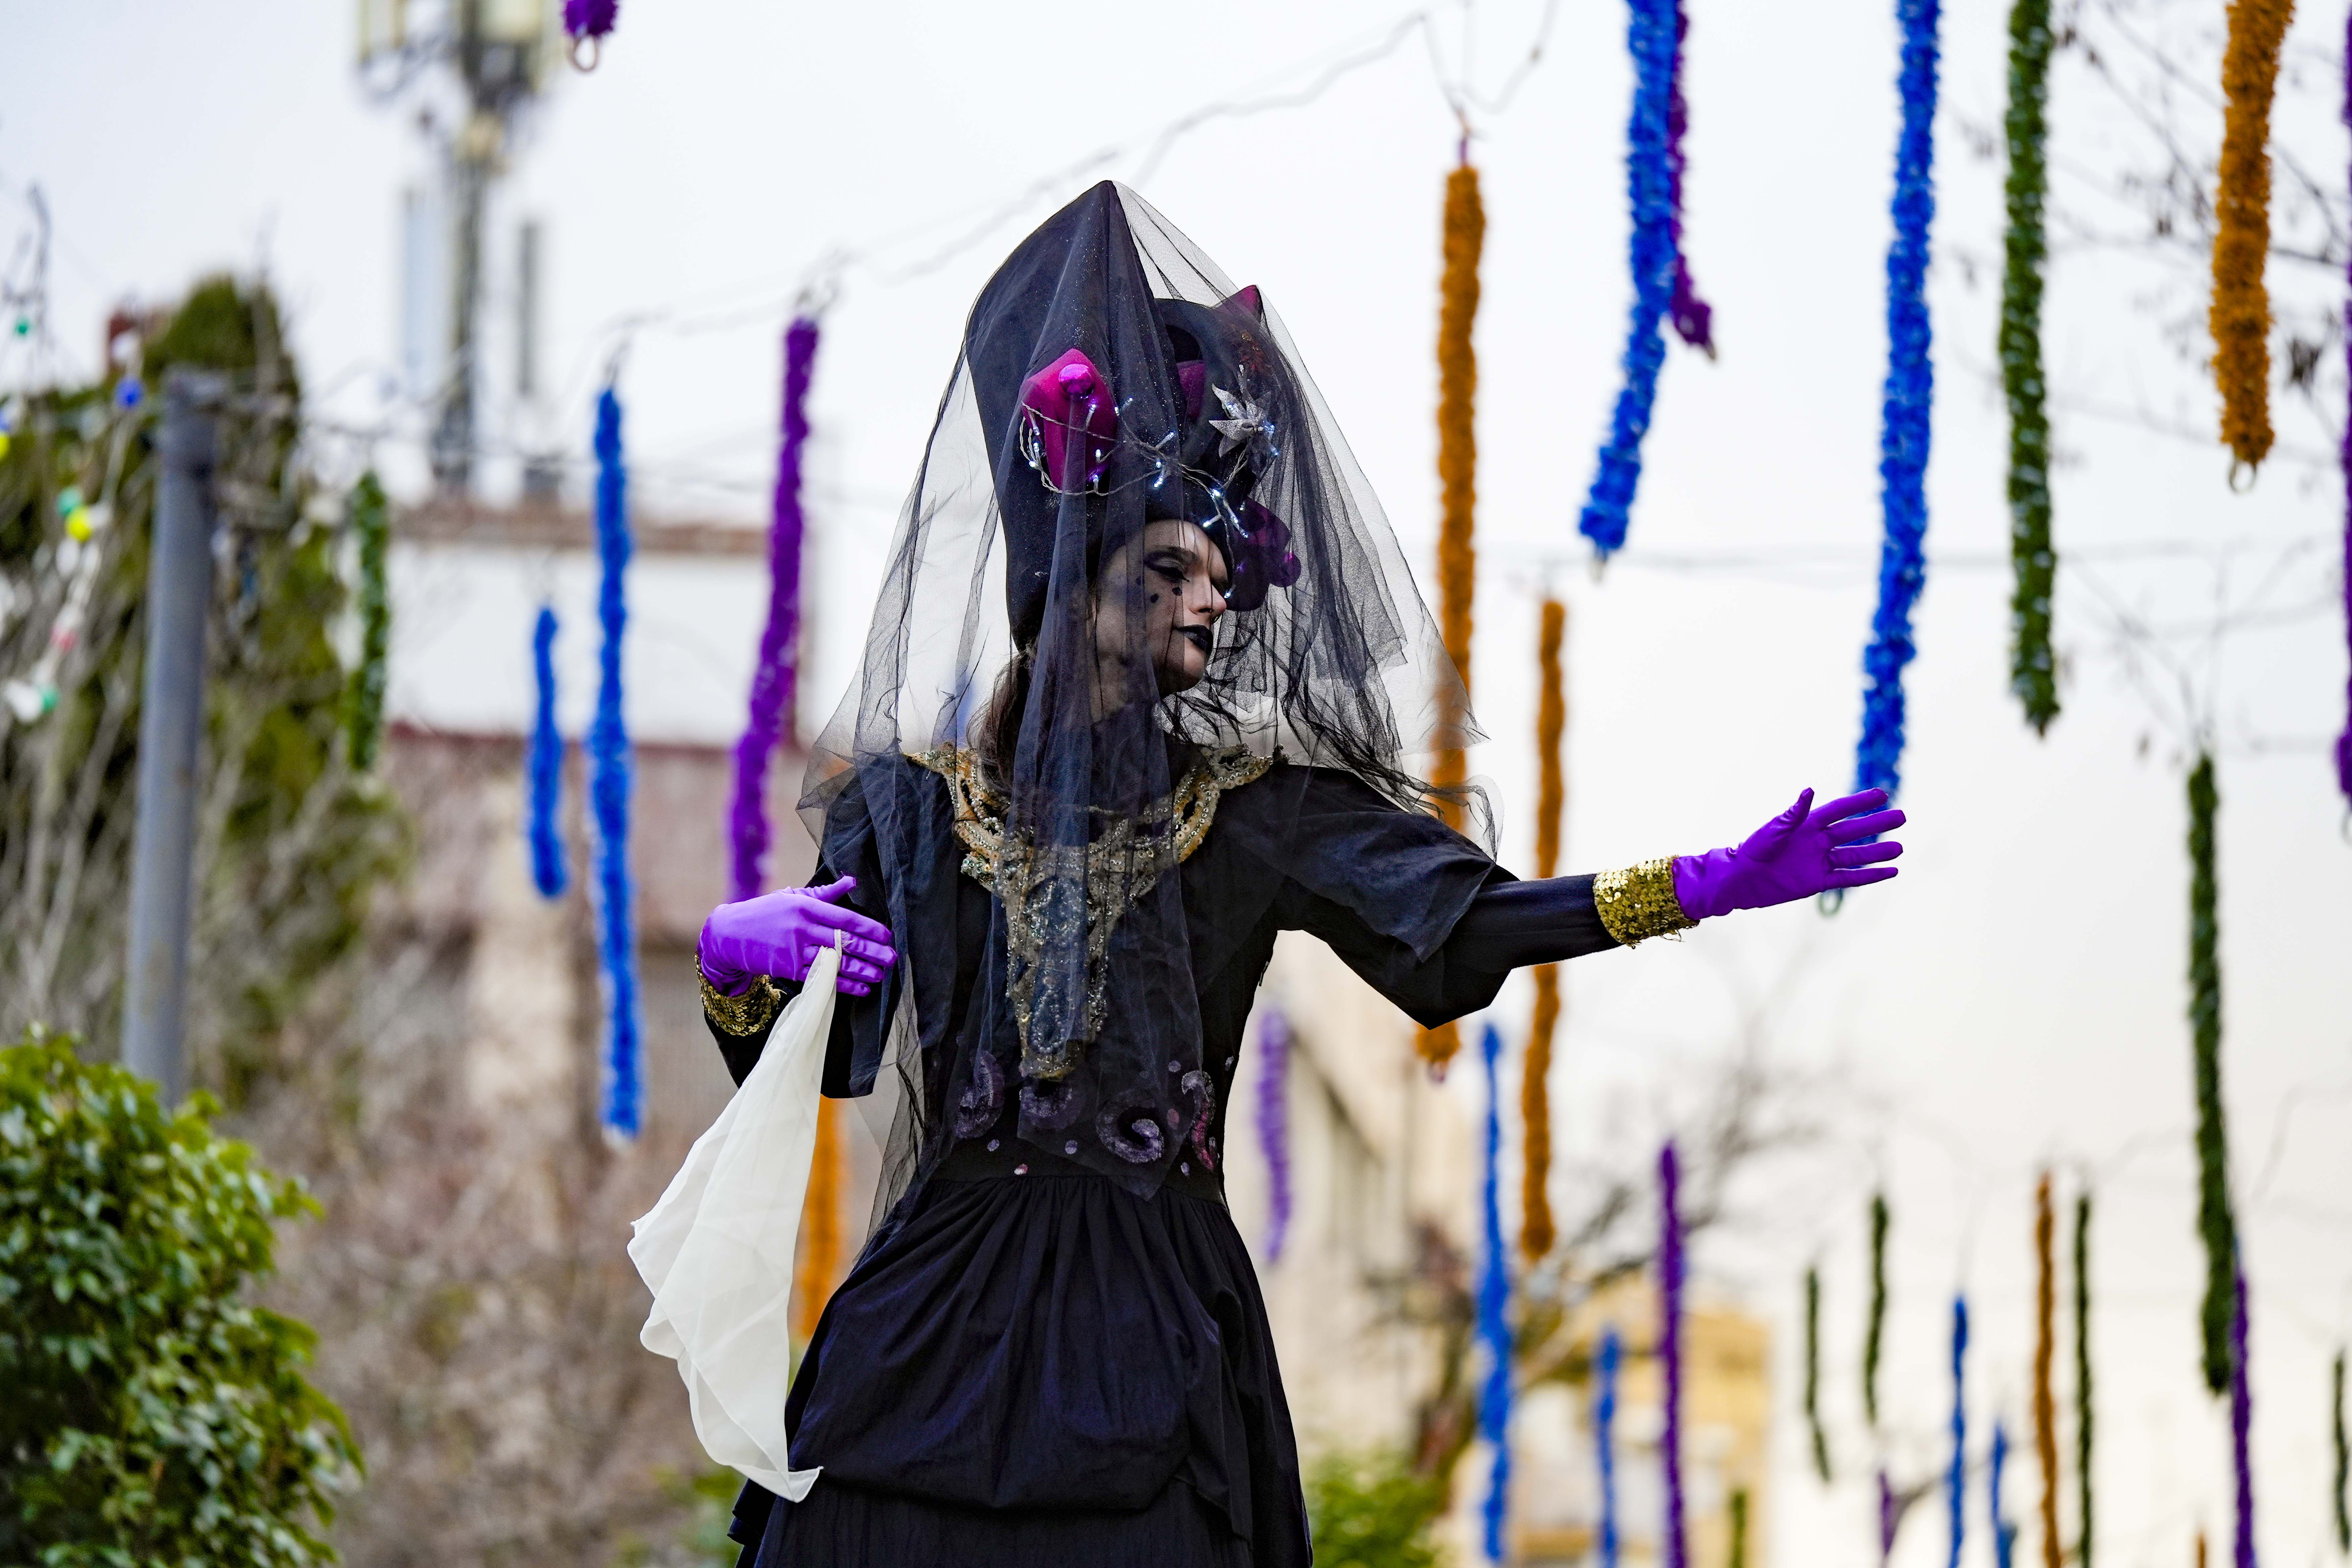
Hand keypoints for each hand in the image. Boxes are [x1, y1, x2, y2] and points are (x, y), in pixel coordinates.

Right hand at [699, 876, 896, 997]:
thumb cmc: (765, 913)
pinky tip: (861, 987)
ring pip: (835, 962)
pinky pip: (821, 978)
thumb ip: (824, 893)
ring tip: (880, 975)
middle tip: (892, 958)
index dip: (868, 928)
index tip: (887, 935)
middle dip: (871, 951)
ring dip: (861, 970)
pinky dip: (843, 984)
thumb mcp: (792, 897)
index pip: (844, 918)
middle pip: (843, 942)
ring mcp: (794, 950)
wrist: (729, 935)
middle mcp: (801, 928)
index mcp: (805, 907)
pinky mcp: (787, 969)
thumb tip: (852, 881)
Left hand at [1670, 788, 1905, 920]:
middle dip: (1877, 824)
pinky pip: (1848, 878)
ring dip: (1877, 852)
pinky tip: (1888, 872)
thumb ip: (1793, 813)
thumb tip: (1810, 789)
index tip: (1882, 794)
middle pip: (1853, 831)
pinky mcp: (1818, 881)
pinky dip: (1868, 876)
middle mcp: (1817, 841)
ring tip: (1900, 848)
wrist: (1741, 880)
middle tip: (1902, 817)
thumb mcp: (1773, 831)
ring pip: (1855, 856)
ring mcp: (1820, 861)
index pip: (1839, 810)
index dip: (1860, 802)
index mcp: (1806, 824)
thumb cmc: (1752, 850)